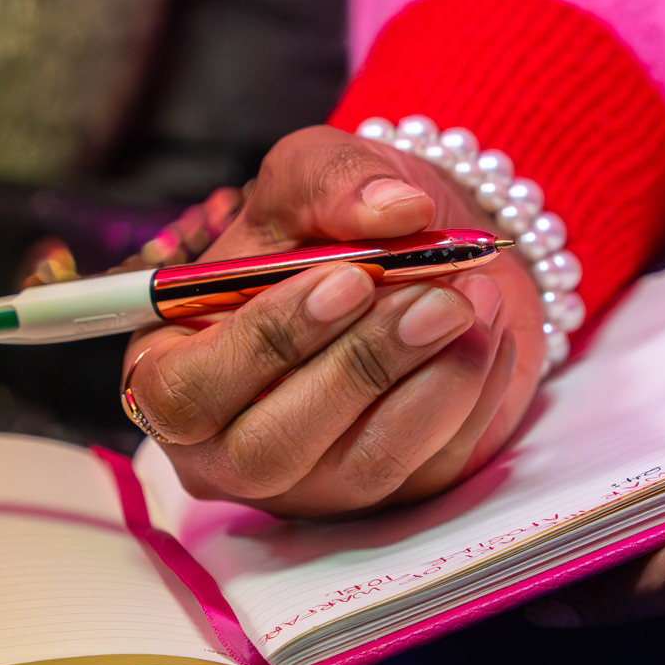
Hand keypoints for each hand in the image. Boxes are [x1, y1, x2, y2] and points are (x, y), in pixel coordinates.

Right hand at [122, 126, 544, 516]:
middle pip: (270, 448)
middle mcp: (229, 445)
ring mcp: (312, 482)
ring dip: (431, 383)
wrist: (419, 255)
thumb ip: (334, 180)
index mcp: (173, 368)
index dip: (263, 343)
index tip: (347, 278)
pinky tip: (491, 329)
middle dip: (360, 367)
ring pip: (363, 465)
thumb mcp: (313, 171)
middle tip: (436, 294)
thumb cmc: (334, 222)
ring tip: (475, 298)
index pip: (185, 394)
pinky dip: (472, 393)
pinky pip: (433, 466)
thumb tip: (395, 211)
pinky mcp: (391, 494)